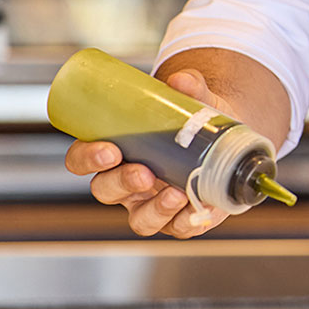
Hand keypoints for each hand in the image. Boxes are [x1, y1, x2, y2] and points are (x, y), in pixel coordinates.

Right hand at [61, 69, 230, 239]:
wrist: (227, 141)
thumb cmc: (194, 120)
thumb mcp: (193, 100)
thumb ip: (189, 87)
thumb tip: (182, 80)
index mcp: (113, 151)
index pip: (80, 160)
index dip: (86, 158)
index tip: (109, 150)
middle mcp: (124, 182)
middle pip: (105, 190)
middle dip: (120, 183)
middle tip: (142, 173)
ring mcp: (149, 203)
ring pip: (139, 218)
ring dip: (154, 209)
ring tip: (175, 194)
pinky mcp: (178, 218)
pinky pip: (175, 228)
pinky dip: (185, 222)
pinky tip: (199, 211)